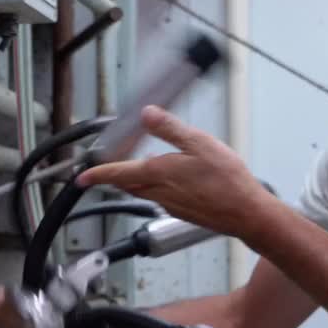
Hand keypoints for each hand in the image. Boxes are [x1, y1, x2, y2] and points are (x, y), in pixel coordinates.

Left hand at [76, 106, 272, 236]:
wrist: (246, 213)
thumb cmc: (227, 180)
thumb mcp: (199, 143)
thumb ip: (170, 129)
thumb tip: (147, 114)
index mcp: (158, 173)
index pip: (117, 174)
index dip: (97, 174)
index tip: (82, 177)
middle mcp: (158, 192)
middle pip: (127, 185)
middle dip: (113, 177)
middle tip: (104, 169)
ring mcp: (170, 205)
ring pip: (142, 191)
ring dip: (135, 180)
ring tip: (137, 168)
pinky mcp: (182, 211)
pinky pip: (159, 197)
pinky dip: (155, 186)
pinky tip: (170, 179)